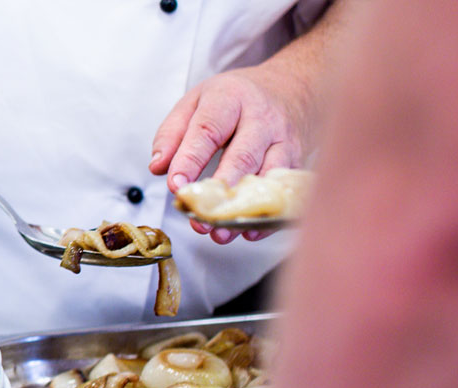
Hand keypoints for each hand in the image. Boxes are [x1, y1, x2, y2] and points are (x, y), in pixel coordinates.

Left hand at [150, 65, 307, 243]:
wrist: (294, 86)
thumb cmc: (236, 99)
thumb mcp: (196, 101)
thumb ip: (172, 133)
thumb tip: (157, 166)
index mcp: (230, 99)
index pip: (208, 130)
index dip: (190, 160)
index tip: (176, 186)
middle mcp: (262, 119)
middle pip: (242, 156)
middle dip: (219, 190)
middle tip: (197, 216)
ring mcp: (285, 140)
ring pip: (267, 177)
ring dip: (243, 209)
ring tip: (220, 232)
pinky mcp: (300, 160)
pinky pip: (286, 190)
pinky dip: (269, 215)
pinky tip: (251, 231)